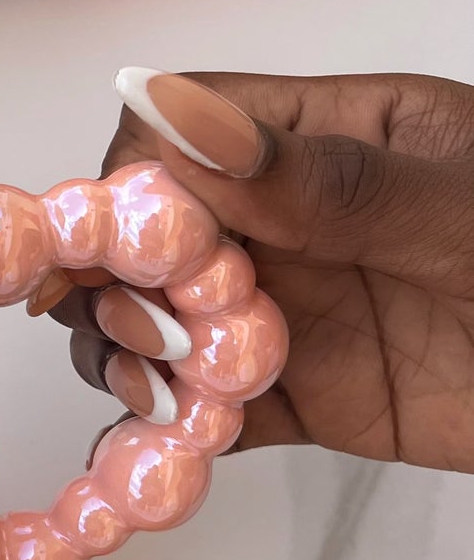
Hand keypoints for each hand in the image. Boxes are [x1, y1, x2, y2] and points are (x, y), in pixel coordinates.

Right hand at [48, 70, 473, 472]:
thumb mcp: (462, 212)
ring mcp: (290, 311)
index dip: (134, 190)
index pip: (175, 132)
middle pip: (144, 234)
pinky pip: (208, 409)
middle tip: (163, 341)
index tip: (152, 254)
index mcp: (324, 137)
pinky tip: (180, 447)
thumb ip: (325, 178)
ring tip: (172, 398)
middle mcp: (288, 219)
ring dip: (134, 360)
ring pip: (156, 322)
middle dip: (119, 285)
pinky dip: (174, 431)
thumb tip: (173, 112)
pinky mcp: (304, 401)